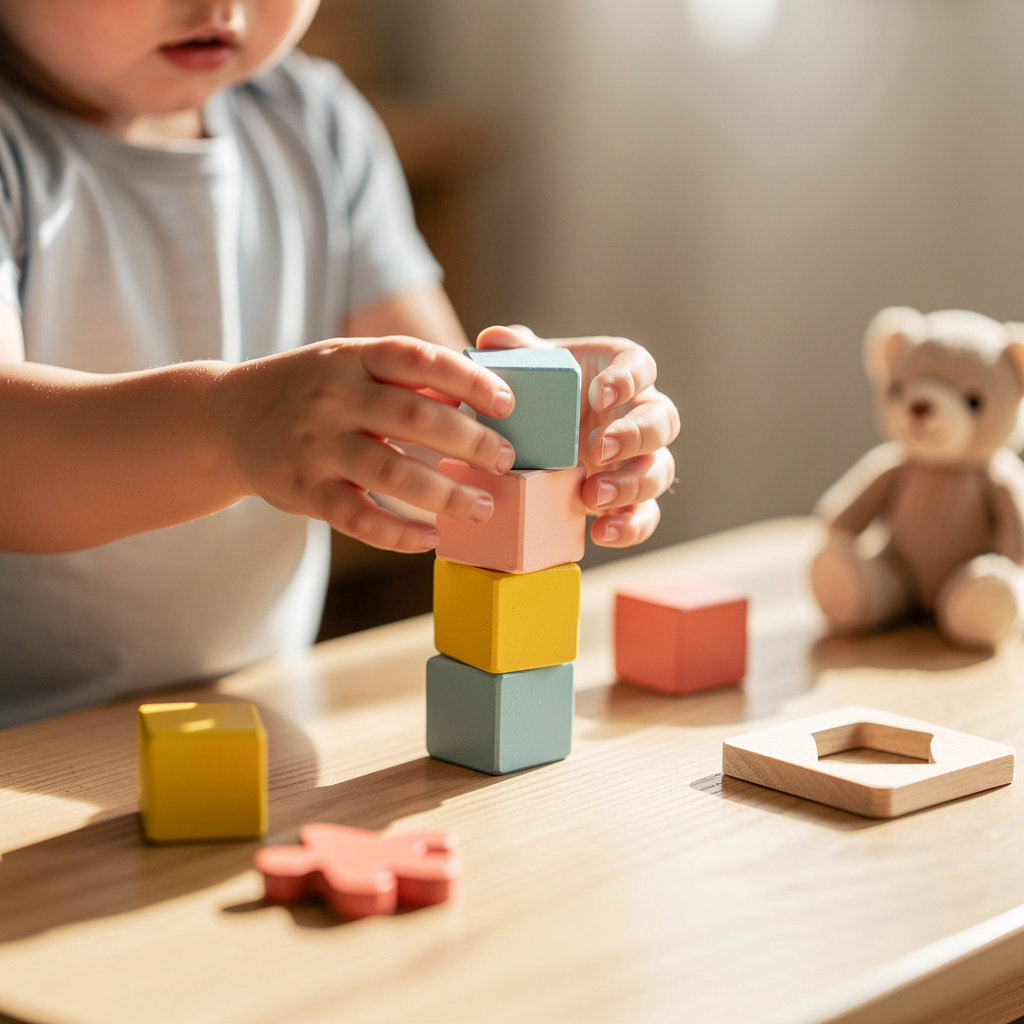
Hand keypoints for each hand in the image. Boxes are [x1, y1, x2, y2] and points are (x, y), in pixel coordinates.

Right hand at [210, 337, 515, 551]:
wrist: (225, 419)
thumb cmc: (308, 390)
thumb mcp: (346, 364)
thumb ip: (402, 376)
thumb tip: (476, 394)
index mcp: (351, 357)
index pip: (418, 358)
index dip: (469, 379)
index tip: (508, 402)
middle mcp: (333, 397)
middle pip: (415, 417)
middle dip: (470, 441)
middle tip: (505, 460)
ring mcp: (316, 446)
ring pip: (392, 473)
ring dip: (446, 494)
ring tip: (483, 507)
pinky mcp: (303, 490)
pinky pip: (358, 518)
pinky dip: (399, 534)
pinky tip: (430, 539)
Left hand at [476, 326, 678, 546]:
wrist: (542, 433)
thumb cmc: (544, 391)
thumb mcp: (530, 369)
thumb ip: (515, 353)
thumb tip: (492, 340)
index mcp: (623, 373)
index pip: (640, 367)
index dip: (626, 380)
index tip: (598, 395)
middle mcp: (642, 414)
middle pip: (661, 421)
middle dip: (634, 436)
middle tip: (597, 448)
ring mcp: (641, 458)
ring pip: (660, 470)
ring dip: (631, 485)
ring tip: (592, 495)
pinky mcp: (631, 498)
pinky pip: (646, 515)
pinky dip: (631, 526)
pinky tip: (602, 533)